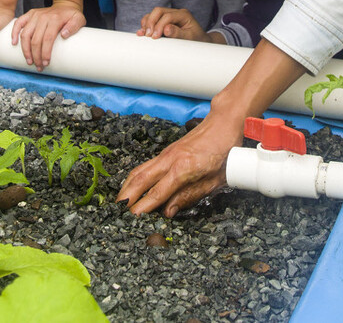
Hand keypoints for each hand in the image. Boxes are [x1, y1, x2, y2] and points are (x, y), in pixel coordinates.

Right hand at [11, 0, 85, 70]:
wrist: (65, 5)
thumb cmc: (72, 15)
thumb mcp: (79, 19)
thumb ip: (74, 26)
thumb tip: (64, 35)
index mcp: (54, 19)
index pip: (47, 38)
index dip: (45, 52)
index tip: (46, 63)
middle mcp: (43, 17)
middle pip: (36, 39)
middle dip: (36, 56)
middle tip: (39, 66)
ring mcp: (35, 15)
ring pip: (25, 34)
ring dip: (25, 50)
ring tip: (29, 61)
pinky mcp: (29, 14)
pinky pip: (18, 23)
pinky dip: (14, 33)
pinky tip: (14, 43)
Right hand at [117, 108, 244, 216]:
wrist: (222, 124)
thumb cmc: (224, 152)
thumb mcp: (214, 181)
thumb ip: (190, 196)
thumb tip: (169, 211)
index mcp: (184, 169)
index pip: (158, 192)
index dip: (144, 206)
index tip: (134, 217)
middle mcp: (170, 160)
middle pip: (141, 180)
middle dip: (127, 196)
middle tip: (118, 212)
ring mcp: (165, 154)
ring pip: (139, 171)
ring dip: (126, 186)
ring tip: (119, 202)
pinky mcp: (165, 152)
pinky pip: (144, 166)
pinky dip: (134, 177)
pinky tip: (131, 186)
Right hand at [138, 7, 221, 42]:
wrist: (200, 41)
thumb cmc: (197, 40)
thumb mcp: (190, 38)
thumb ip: (178, 34)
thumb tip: (166, 29)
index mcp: (184, 15)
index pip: (168, 16)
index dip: (159, 25)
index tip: (155, 37)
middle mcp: (176, 12)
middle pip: (158, 11)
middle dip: (151, 22)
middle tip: (148, 35)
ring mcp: (169, 15)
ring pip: (154, 13)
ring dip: (147, 23)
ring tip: (144, 34)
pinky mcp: (164, 20)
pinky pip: (152, 18)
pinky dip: (146, 24)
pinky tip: (142, 32)